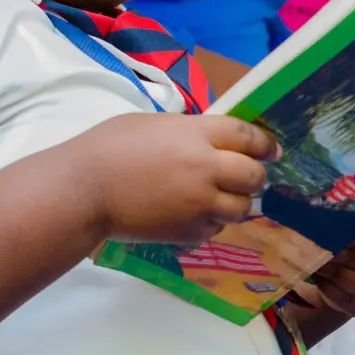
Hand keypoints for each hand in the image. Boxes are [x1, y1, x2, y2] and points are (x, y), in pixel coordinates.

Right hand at [85, 114, 278, 245]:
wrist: (83, 191)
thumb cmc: (110, 147)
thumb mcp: (157, 124)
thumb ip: (192, 131)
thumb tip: (215, 139)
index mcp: (198, 135)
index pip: (249, 137)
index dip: (265, 144)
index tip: (272, 151)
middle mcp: (207, 169)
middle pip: (254, 175)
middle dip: (256, 176)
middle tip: (247, 176)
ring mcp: (200, 203)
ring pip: (243, 207)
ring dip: (238, 202)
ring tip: (223, 198)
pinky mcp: (189, 231)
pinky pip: (217, 228)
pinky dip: (213, 222)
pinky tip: (196, 215)